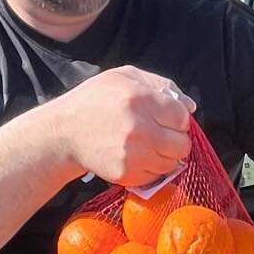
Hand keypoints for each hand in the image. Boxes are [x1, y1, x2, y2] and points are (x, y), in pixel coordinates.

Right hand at [57, 66, 193, 187]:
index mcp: (141, 98)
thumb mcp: (124, 77)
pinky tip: (137, 157)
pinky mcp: (126, 173)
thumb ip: (161, 85)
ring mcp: (133, 153)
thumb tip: (190, 106)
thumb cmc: (95, 100)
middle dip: (175, 140)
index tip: (167, 121)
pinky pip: (155, 176)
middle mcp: (140, 127)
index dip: (178, 120)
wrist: (63, 132)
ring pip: (171, 163)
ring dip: (164, 156)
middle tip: (161, 136)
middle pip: (182, 144)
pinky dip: (150, 169)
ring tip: (148, 147)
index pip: (182, 117)